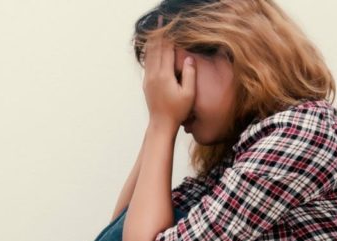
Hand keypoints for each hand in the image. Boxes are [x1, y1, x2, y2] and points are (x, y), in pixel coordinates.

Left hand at [142, 16, 196, 131]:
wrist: (161, 124)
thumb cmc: (178, 111)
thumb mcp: (189, 94)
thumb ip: (189, 75)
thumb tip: (189, 58)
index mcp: (164, 75)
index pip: (166, 51)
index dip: (168, 37)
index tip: (170, 25)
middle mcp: (154, 75)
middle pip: (156, 49)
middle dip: (158, 34)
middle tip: (159, 21)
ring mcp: (148, 79)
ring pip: (149, 55)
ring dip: (152, 41)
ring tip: (154, 29)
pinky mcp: (146, 83)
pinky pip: (147, 63)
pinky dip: (149, 52)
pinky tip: (150, 48)